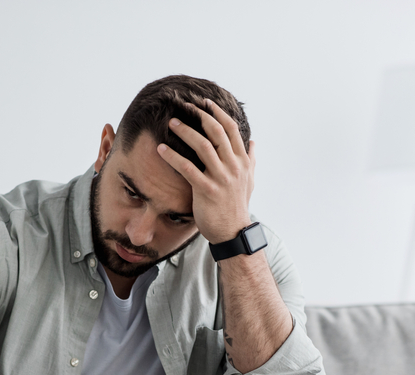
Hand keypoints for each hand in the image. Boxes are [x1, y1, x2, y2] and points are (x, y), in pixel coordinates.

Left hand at [158, 99, 256, 243]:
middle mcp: (233, 166)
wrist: (233, 232)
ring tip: (172, 123)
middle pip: (216, 132)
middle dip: (200, 116)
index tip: (205, 103)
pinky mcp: (207, 190)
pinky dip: (173, 156)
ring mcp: (221, 178)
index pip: (231, 129)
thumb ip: (250, 160)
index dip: (218, 113)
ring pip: (202, 146)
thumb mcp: (249, 181)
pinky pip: (188, 168)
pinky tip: (161, 150)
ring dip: (185, 131)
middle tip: (184, 106)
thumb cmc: (237, 206)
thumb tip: (253, 142)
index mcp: (242, 161)